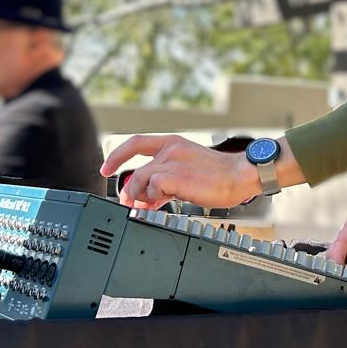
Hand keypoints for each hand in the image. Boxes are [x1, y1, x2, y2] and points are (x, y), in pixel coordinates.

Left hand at [101, 134, 254, 209]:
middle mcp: (170, 149)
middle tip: (134, 204)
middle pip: (136, 170)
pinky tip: (166, 200)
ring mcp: (172, 161)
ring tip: (156, 203)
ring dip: (144, 196)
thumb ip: (165, 180)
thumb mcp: (187, 171)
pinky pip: (153, 187)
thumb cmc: (219, 175)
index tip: (106, 169)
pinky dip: (155, 198)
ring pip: (141, 180)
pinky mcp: (176, 176)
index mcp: (172, 143)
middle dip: (131, 191)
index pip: (135, 143)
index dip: (116, 156)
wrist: (240, 175)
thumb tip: (146, 197)